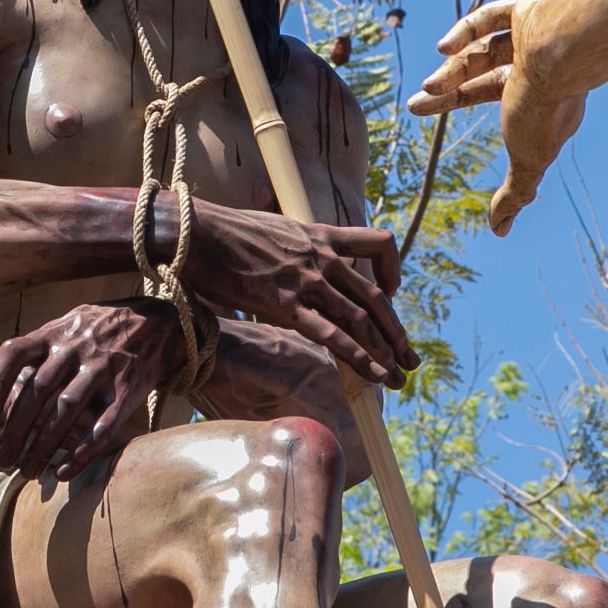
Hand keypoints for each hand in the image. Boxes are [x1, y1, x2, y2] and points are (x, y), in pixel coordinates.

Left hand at [0, 299, 177, 478]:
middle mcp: (74, 347)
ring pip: (65, 411)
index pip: (12, 354)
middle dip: (14, 432)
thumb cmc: (98, 332)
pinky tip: (63, 472)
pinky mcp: (127, 388)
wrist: (157, 322)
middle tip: (2, 462)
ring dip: (43, 446)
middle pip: (36, 391)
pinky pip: (102, 425)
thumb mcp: (65, 327)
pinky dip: (81, 452)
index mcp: (53, 332)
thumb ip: (36, 352)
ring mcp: (102, 367)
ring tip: (28, 471)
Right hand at [179, 200, 409, 385]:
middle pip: (376, 297)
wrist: (197, 233)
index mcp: (322, 234)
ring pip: (360, 319)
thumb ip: (297, 251)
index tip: (392, 294)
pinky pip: (331, 335)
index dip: (393, 272)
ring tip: (398, 376)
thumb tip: (299, 271)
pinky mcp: (285, 304)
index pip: (379, 243)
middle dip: (396, 333)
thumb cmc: (226, 234)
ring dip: (384, 351)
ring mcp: (307, 281)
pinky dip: (357, 357)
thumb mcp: (275, 231)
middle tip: (410, 358)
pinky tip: (372, 375)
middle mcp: (323, 257)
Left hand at [413, 0, 583, 236]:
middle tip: (413, 101)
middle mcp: (538, 66)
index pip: (489, 95)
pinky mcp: (530, 8)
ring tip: (427, 87)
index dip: (454, 100)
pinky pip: (493, 16)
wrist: (570, 53)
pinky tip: (444, 46)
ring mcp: (536, 36)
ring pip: (484, 46)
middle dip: (446, 86)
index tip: (418, 106)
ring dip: (452, 66)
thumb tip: (499, 230)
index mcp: (540, 97)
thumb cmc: (548, 107)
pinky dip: (466, 29)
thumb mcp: (527, 159)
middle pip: (481, 72)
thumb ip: (516, 192)